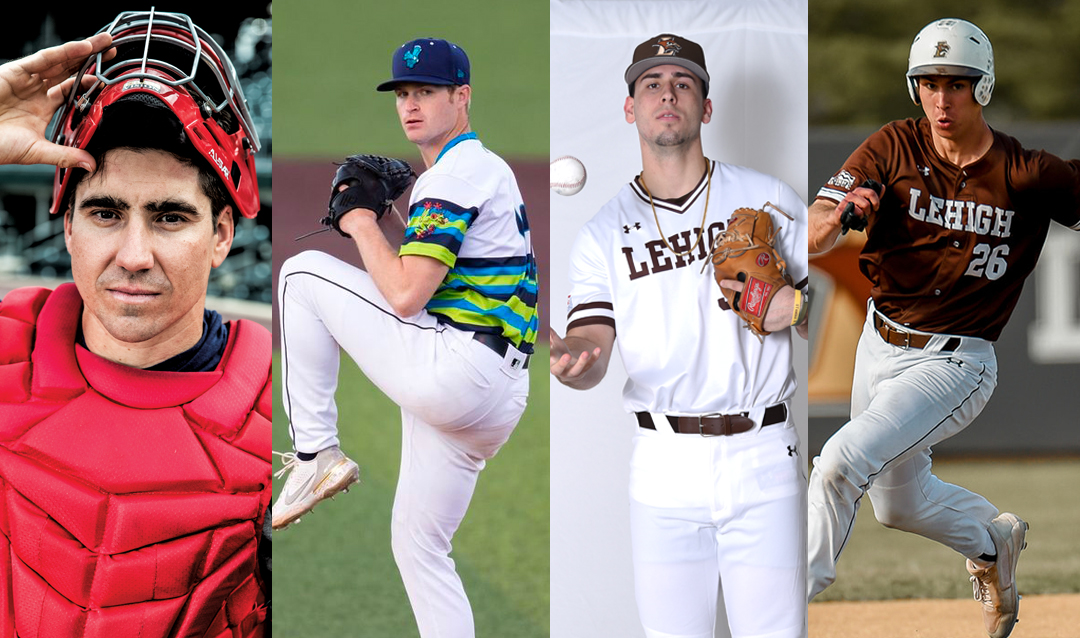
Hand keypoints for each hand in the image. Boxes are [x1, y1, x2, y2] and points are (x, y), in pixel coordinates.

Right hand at [0, 33, 113, 169]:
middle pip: (69, 71)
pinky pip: (45, 58)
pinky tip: (84, 47)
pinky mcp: (16, 70)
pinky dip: (65, 52)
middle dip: (92, 60)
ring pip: (61, 60)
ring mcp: (27, 79)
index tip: (111, 79)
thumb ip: (65, 155)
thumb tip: (90, 165)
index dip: (90, 83)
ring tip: (105, 42)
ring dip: (83, 50)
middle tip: (114, 51)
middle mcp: (36, 90)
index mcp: (42, 107)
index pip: (71, 91)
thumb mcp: (38, 152)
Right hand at [550, 327, 600, 381]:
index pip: (546, 360)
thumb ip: (549, 335)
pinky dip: (594, 358)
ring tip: (586, 353)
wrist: (571, 369)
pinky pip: (590, 365)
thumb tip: (542, 323)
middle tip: (567, 356)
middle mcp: (561, 371)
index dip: (548, 356)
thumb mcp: (554, 345)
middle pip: (559, 370)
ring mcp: (573, 372)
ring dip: (582, 362)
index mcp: (551, 364)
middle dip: (562, 364)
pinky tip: (598, 350)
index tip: (549, 350)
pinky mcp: (584, 370)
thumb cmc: (560, 355)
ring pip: (577, 369)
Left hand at [718, 280, 796, 333]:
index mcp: (755, 291)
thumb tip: (760, 287)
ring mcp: (755, 314)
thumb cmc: (786, 296)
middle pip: (743, 303)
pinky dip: (765, 321)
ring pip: (750, 314)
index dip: (730, 284)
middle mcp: (752, 303)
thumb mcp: (773, 286)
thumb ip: (762, 288)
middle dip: (744, 303)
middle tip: (749, 302)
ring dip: (756, 312)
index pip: (739, 286)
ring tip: (767, 309)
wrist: (795, 308)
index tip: (723, 282)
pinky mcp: (761, 324)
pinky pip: (760, 323)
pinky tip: (773, 316)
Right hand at [834, 183, 880, 227]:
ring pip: (861, 209)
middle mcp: (851, 195)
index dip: (876, 201)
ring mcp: (845, 202)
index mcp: (858, 191)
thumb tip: (883, 187)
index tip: (875, 208)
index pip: (871, 192)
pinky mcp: (840, 210)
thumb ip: (874, 196)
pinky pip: (854, 214)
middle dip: (868, 210)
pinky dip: (856, 218)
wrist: (839, 217)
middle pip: (867, 203)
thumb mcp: (865, 202)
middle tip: (866, 213)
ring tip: (859, 216)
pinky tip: (853, 218)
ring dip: (862, 215)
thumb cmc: (854, 210)